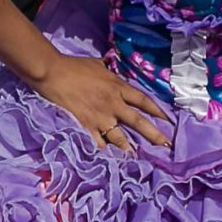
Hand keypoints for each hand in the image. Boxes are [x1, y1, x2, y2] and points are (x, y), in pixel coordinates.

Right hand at [30, 52, 168, 150]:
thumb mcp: (98, 64)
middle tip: (166, 145)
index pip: (143, 100)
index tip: (168, 120)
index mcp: (118, 87)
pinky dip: (103, 148)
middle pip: (138, 121)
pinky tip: (108, 156)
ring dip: (129, 147)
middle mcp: (113, 104)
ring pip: (120, 136)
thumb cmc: (74, 66)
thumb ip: (109, 70)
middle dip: (154, 134)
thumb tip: (113, 69)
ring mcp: (99, 116)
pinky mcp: (85, 125)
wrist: (53, 72)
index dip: (158, 111)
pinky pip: (97, 141)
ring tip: (137, 157)